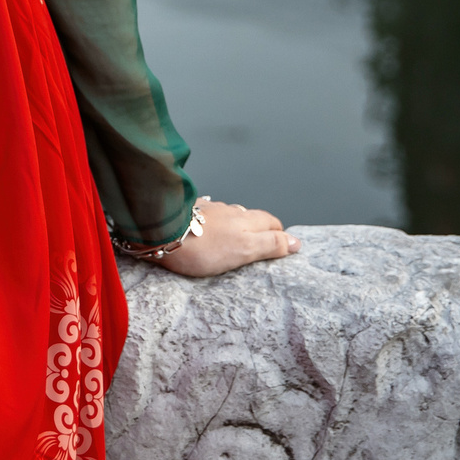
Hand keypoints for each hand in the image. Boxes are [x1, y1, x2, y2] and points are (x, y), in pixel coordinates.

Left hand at [155, 196, 299, 277]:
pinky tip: (211, 228)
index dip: (279, 234)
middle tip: (266, 242)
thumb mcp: (244, 250)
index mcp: (246, 220)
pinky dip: (218, 222)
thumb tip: (297, 242)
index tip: (283, 246)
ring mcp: (211, 209)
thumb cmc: (205, 246)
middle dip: (263, 227)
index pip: (272, 223)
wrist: (163, 232)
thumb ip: (270, 245)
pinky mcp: (191, 212)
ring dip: (240, 223)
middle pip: (254, 217)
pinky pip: (212, 215)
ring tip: (239, 236)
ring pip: (232, 214)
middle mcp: (231, 210)